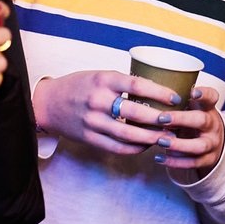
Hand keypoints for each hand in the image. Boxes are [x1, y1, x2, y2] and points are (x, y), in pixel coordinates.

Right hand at [31, 70, 184, 154]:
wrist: (48, 103)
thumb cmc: (78, 86)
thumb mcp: (99, 75)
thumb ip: (121, 83)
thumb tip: (155, 90)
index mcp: (103, 80)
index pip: (137, 85)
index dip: (160, 92)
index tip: (175, 98)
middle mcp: (98, 100)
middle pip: (136, 112)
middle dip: (159, 119)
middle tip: (175, 121)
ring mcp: (93, 121)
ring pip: (128, 133)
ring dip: (151, 137)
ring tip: (166, 137)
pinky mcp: (89, 138)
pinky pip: (117, 147)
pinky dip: (134, 148)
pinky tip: (146, 146)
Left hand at [153, 86, 224, 177]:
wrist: (213, 143)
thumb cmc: (193, 121)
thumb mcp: (192, 108)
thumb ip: (178, 103)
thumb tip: (148, 93)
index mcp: (208, 108)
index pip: (211, 97)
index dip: (204, 94)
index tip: (192, 92)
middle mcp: (212, 125)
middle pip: (202, 120)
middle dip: (182, 119)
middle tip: (162, 118)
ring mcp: (212, 143)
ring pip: (199, 146)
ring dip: (178, 144)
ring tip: (160, 141)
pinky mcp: (208, 160)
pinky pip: (192, 163)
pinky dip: (175, 162)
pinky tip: (159, 158)